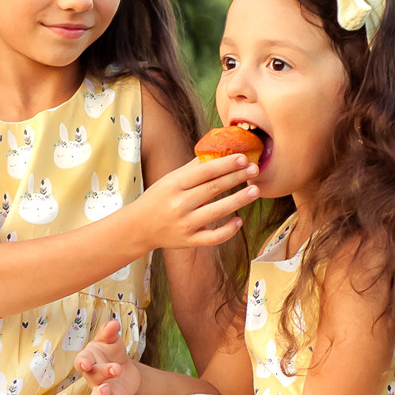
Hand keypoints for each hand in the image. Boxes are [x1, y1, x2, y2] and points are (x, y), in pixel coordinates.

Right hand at [73, 318, 140, 394]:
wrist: (123, 370)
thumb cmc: (110, 352)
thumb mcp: (111, 340)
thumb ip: (109, 333)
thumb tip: (113, 324)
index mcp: (88, 360)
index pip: (82, 360)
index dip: (83, 362)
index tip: (85, 364)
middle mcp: (92, 376)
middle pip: (93, 376)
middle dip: (103, 372)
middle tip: (116, 369)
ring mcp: (102, 390)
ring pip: (99, 394)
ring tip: (113, 393)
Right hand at [128, 152, 256, 250]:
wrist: (138, 227)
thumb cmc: (157, 198)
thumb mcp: (170, 179)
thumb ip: (193, 168)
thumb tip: (220, 153)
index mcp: (173, 185)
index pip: (205, 172)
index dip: (225, 164)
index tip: (243, 158)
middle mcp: (179, 204)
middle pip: (213, 188)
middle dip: (237, 178)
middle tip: (255, 170)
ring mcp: (185, 224)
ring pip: (217, 211)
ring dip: (239, 200)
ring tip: (255, 191)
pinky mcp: (189, 241)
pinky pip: (213, 237)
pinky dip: (228, 230)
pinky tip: (239, 221)